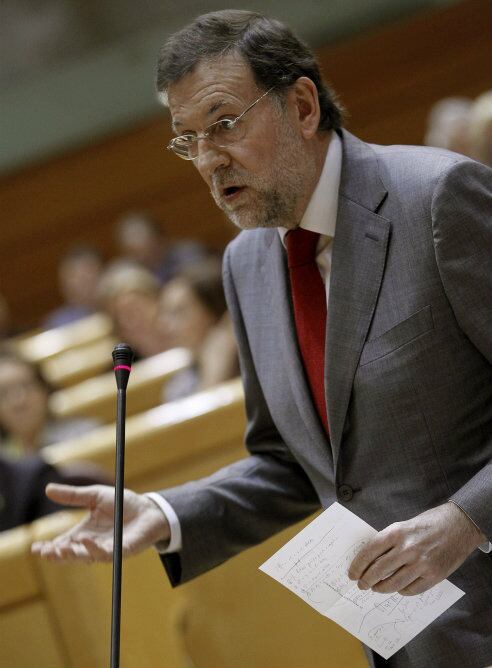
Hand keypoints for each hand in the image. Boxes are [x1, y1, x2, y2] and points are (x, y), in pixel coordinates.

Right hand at [31, 484, 169, 562]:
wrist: (149, 508)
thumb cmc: (122, 503)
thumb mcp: (94, 495)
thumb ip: (72, 496)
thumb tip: (47, 489)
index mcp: (84, 533)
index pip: (62, 544)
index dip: (49, 548)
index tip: (35, 548)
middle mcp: (93, 544)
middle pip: (70, 554)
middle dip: (57, 555)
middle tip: (45, 552)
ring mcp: (107, 549)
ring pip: (85, 557)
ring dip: (72, 554)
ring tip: (60, 548)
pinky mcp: (121, 551)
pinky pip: (106, 554)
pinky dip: (94, 549)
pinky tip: (86, 541)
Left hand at [347, 502, 485, 595]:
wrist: (458, 525)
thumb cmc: (428, 524)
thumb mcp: (403, 525)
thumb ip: (389, 541)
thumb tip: (370, 560)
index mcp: (396, 532)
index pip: (370, 552)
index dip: (358, 565)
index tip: (352, 573)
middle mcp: (408, 548)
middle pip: (379, 570)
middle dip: (366, 580)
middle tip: (361, 585)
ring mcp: (421, 563)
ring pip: (394, 584)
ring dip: (381, 588)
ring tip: (377, 588)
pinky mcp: (434, 575)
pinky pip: (411, 590)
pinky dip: (402, 591)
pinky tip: (398, 588)